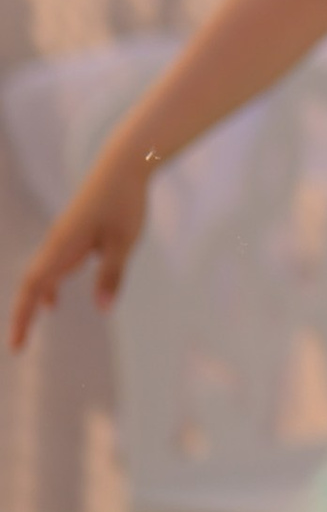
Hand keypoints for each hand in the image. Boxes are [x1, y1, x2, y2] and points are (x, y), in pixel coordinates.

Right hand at [10, 150, 152, 352]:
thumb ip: (111, 275)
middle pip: (30, 284)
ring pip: (39, 274)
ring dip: (32, 301)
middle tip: (19, 346)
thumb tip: (101, 309)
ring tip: (29, 329)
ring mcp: (61, 237)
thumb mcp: (124, 241)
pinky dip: (48, 285)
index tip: (16, 345)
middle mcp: (56, 243)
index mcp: (63, 246)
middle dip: (23, 315)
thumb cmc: (125, 202)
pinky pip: (51, 265)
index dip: (22, 317)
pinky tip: (53, 301)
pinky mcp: (71, 233)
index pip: (33, 287)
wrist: (122, 165)